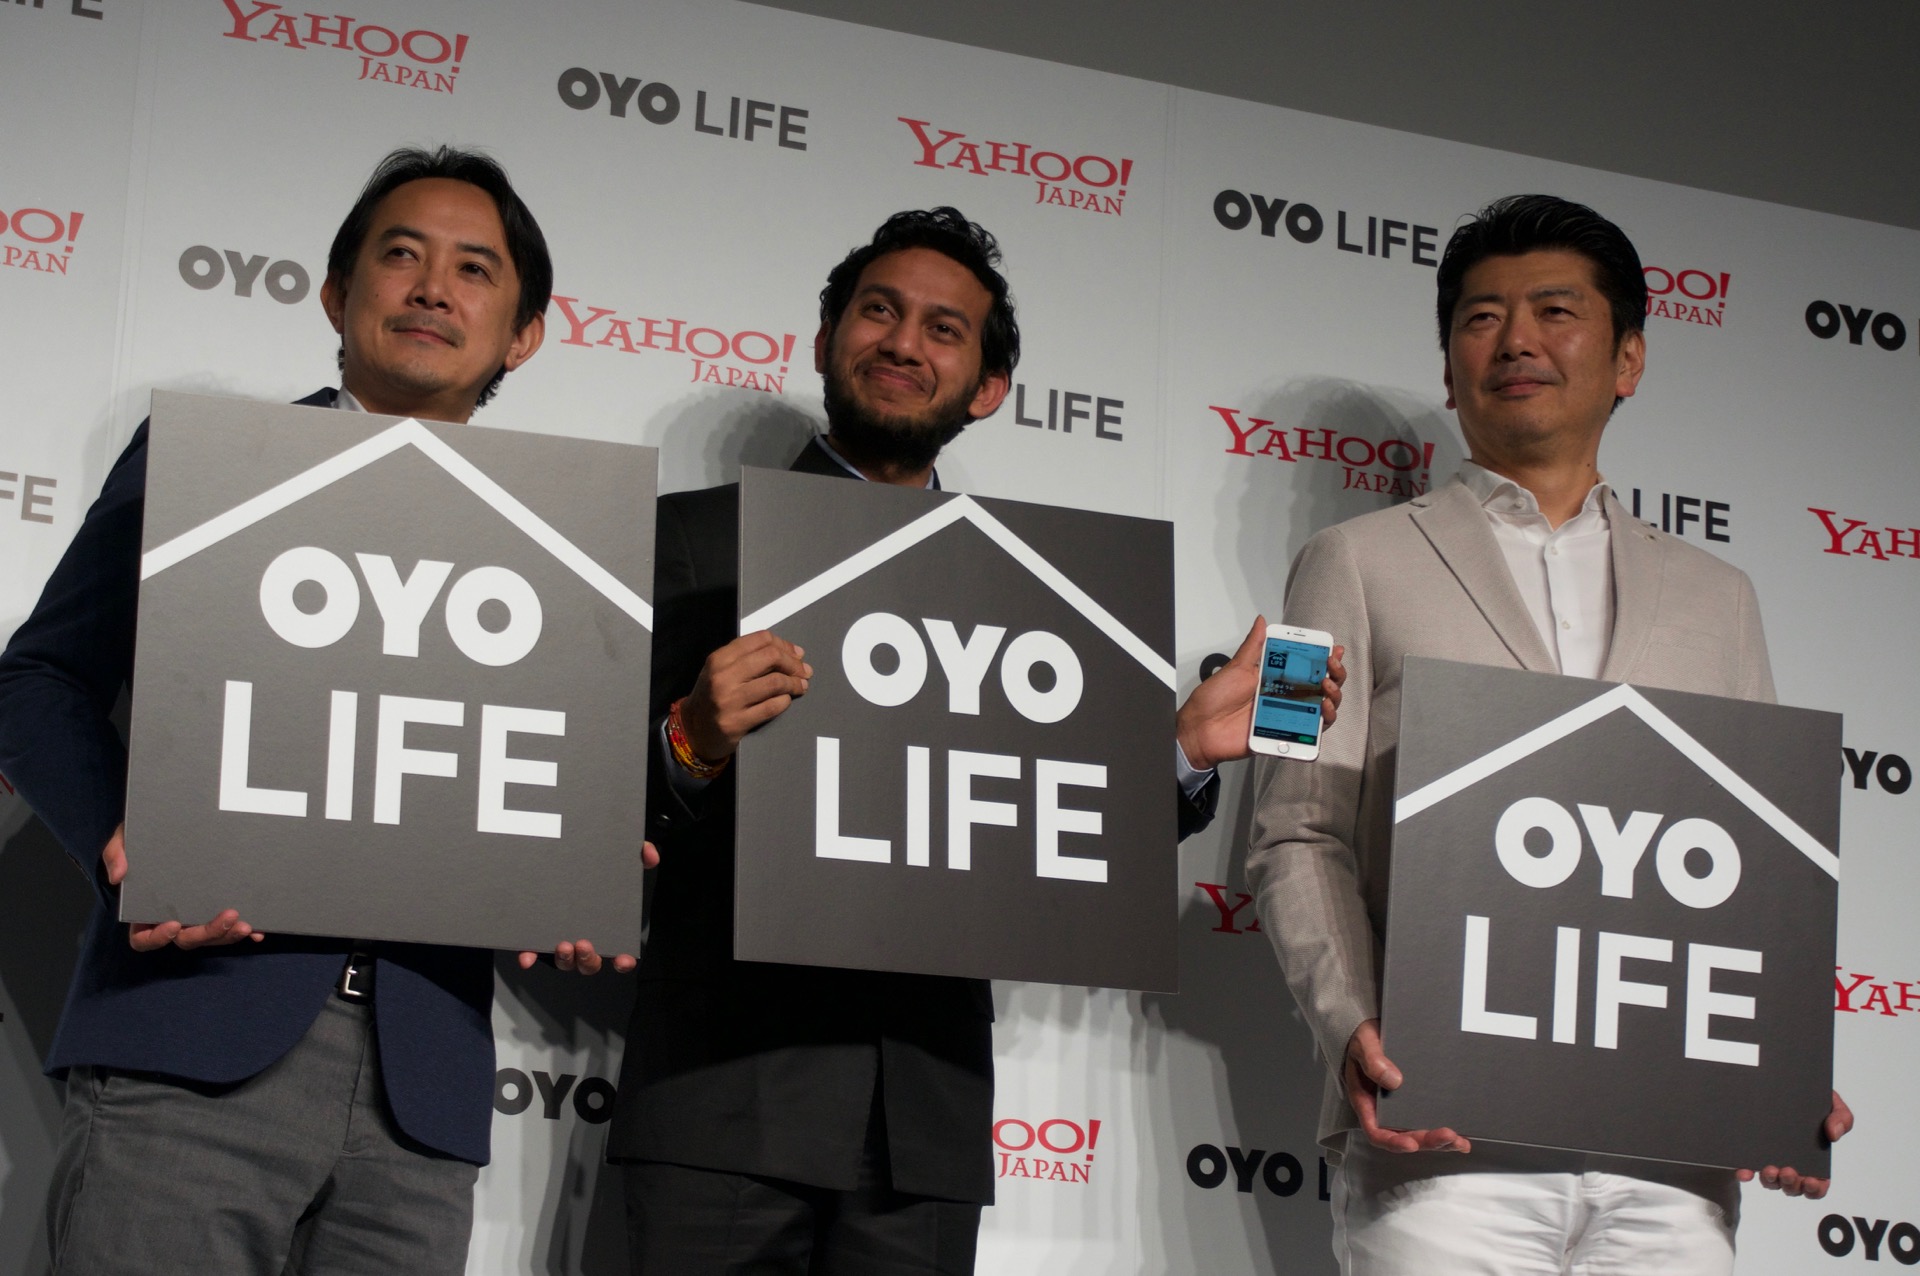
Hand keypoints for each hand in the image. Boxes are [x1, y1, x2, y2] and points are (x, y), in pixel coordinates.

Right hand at [103, 824, 264, 950]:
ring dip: (227, 935)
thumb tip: (118, 876)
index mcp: (144, 911)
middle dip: (207, 933)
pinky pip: (230, 927)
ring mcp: (196, 915)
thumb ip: (116, 854)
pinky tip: (258, 930)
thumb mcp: (124, 839)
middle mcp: (171, 918)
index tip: (172, 924)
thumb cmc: (144, 836)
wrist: (171, 824)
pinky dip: (244, 932)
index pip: (143, 939)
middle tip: (229, 917)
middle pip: (185, 939)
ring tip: (246, 924)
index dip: (156, 938)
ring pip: (210, 937)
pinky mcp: (217, 908)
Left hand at [513, 841, 656, 972]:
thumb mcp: (619, 859)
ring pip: (565, 962)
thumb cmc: (592, 868)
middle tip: (584, 944)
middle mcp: (584, 940)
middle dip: (588, 959)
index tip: (623, 959)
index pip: (618, 954)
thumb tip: (650, 854)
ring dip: (565, 959)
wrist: (557, 857)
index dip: (622, 961)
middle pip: (589, 964)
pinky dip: (529, 957)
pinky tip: (526, 958)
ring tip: (563, 944)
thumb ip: (639, 854)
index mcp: (606, 929)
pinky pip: (533, 952)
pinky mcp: (538, 936)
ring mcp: (561, 941)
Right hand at [679, 631, 811, 761]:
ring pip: (775, 682)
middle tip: (804, 671)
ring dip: (794, 683)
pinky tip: (786, 700)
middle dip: (793, 663)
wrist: (693, 729)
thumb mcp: (722, 669)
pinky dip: (784, 701)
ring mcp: (729, 700)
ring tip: (801, 686)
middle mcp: (723, 676)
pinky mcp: (737, 722)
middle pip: (771, 657)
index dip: (784, 645)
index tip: (797, 654)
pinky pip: (771, 707)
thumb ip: (750, 657)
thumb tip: (793, 653)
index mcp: (720, 658)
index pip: (761, 639)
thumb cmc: (713, 695)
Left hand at [1174, 616, 1346, 769]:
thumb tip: (1262, 621)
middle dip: (1334, 676)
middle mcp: (1284, 698)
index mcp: (1275, 680)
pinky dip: (1322, 725)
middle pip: (1322, 688)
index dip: (1325, 659)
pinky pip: (1310, 734)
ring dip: (1333, 698)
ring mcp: (1286, 718)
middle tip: (1330, 668)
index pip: (1308, 668)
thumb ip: (1253, 646)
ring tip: (1326, 689)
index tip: (1334, 649)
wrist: (1199, 729)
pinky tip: (1323, 712)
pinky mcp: (1283, 736)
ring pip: (1322, 710)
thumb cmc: (1214, 699)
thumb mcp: (1236, 667)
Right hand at [1343, 1019, 1468, 1153]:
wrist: (1374, 1030)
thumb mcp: (1363, 1045)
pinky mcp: (1417, 1102)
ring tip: (1459, 1142)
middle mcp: (1384, 1111)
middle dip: (1426, 1141)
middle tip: (1448, 1136)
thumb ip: (1373, 1061)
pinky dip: (1446, 1134)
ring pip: (1419, 1134)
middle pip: (1403, 1137)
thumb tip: (1395, 1081)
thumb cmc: (1363, 1039)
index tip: (1411, 1144)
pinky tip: (1462, 1139)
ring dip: (1440, 1142)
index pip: (1376, 1131)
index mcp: (1366, 1102)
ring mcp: (1401, 1108)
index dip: (1393, 1142)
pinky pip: (1429, 1121)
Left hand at [1737, 1090, 1852, 1198]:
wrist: (1782, 1083)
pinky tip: (1744, 1172)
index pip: (1816, 1186)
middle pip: (1792, 1187)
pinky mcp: (1749, 1151)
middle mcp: (1791, 1164)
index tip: (1811, 1181)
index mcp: (1814, 1160)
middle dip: (1791, 1184)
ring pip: (1770, 1181)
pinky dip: (1745, 1173)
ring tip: (1770, 1169)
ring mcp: (1770, 1159)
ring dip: (1770, 1180)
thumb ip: (1842, 1118)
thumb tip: (1834, 1134)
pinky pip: (1746, 1168)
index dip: (1815, 1189)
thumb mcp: (1832, 1105)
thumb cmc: (1811, 1100)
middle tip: (1788, 1171)